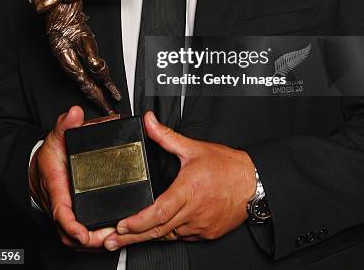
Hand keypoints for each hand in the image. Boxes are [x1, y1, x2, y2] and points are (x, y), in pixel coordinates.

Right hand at [29, 106, 115, 248]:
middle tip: (110, 238)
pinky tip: (108, 239)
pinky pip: (77, 238)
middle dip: (90, 240)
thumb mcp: (55, 136)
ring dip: (93, 243)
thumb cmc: (48, 156)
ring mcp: (64, 215)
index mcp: (57, 187)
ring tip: (113, 239)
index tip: (83, 233)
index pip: (62, 211)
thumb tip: (75, 113)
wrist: (35, 168)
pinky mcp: (69, 218)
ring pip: (74, 239)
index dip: (72, 225)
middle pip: (70, 233)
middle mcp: (60, 205)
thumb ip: (66, 124)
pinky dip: (91, 242)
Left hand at [103, 112, 255, 250]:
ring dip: (148, 237)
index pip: (159, 212)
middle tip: (110, 242)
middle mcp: (193, 212)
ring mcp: (200, 226)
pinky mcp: (207, 234)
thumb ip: (166, 136)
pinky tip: (159, 231)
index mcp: (188, 190)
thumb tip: (149, 121)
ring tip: (126, 240)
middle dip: (131, 239)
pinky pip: (183, 237)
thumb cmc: (227, 166)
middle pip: (158, 230)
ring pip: (169, 236)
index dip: (138, 222)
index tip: (121, 226)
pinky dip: (169, 234)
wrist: (253, 182)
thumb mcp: (193, 148)